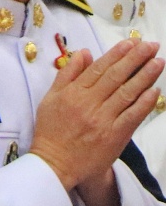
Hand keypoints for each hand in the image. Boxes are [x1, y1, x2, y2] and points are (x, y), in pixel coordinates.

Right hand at [30, 38, 162, 205]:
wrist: (55, 163)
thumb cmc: (51, 130)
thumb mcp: (50, 98)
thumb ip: (67, 74)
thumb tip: (85, 53)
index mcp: (72, 93)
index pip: (98, 69)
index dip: (116, 54)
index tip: (131, 42)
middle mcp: (88, 104)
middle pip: (115, 77)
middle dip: (135, 59)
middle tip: (151, 46)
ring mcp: (102, 120)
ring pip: (127, 93)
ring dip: (144, 76)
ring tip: (158, 62)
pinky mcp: (114, 136)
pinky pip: (132, 116)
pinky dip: (144, 103)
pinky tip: (155, 91)